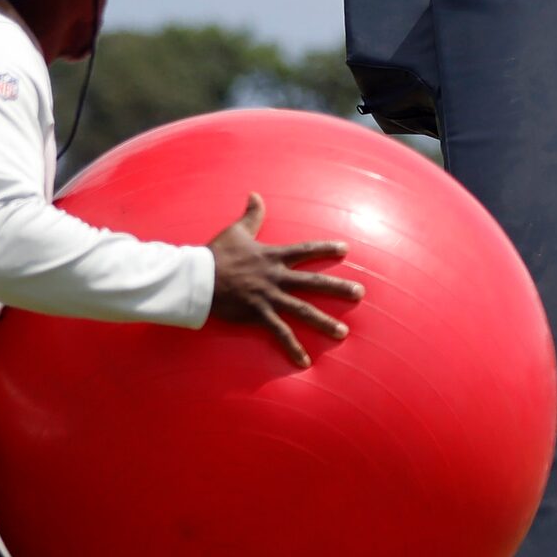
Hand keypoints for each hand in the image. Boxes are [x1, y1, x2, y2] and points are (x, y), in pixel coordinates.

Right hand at [207, 194, 363, 366]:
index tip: (346, 249)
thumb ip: (251, 215)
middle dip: (338, 288)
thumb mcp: (236, 231)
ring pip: (302, 310)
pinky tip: (305, 362)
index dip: (326, 249)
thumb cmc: (215, 254)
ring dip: (324, 322)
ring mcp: (268, 296)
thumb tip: (255, 194)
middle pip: (313, 282)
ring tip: (343, 333)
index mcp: (272, 256)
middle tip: (360, 293)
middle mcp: (276, 276)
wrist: (196, 278)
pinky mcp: (257, 314)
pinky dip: (292, 348)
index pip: (305, 251)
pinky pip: (279, 333)